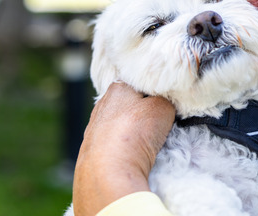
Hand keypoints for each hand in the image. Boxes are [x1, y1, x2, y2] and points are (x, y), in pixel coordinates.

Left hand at [72, 82, 174, 215]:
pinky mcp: (91, 152)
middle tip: (159, 126)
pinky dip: (123, 149)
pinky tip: (130, 157)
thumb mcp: (163, 107)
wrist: (107, 173)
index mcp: (117, 88)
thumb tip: (163, 105)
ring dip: (133, 133)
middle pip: (131, 106)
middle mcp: (101, 105)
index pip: (141, 84)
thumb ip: (165, 100)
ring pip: (122, 126)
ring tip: (146, 145)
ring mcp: (94, 129)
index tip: (166, 106)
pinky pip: (114, 145)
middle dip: (143, 114)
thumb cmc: (134, 134)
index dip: (156, 94)